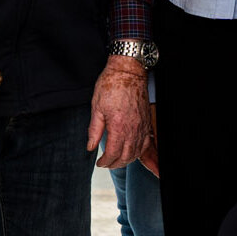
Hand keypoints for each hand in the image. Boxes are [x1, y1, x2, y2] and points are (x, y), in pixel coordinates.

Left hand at [88, 55, 154, 171]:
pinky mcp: (146, 121)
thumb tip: (90, 146)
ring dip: (127, 160)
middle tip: (107, 164)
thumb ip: (94, 130)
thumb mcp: (96, 107)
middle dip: (115, 164)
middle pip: (126, 156)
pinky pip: (146, 142)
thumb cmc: (112, 85)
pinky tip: (132, 151)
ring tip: (117, 160)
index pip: (113, 153)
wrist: (128, 71)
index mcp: (118, 126)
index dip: (105, 162)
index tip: (100, 163)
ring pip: (137, 151)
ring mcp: (141, 126)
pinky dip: (139, 151)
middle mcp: (132, 129)